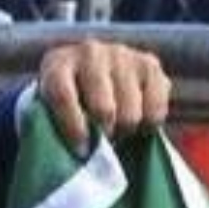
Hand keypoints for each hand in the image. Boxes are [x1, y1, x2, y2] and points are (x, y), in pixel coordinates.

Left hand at [37, 40, 170, 148]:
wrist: (90, 73)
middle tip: (101, 138)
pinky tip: (137, 119)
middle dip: (103, 133)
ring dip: (124, 130)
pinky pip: (156, 110)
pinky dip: (149, 124)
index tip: (82, 150)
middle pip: (104, 109)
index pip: (64, 96)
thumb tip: (82, 154)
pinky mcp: (150, 64)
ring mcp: (122, 55)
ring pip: (131, 114)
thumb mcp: (52, 111)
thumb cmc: (68, 103)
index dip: (73, 128)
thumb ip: (58, 128)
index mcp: (58, 63)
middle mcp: (90, 52)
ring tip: (116, 127)